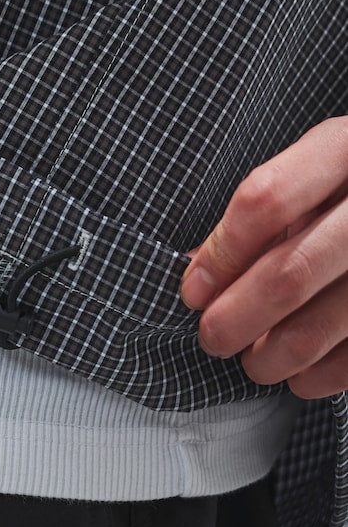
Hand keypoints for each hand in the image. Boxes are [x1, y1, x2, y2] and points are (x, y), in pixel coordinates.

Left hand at [180, 117, 347, 398]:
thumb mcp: (314, 173)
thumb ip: (260, 218)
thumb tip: (199, 278)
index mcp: (343, 150)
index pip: (267, 200)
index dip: (222, 253)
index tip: (194, 289)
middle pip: (290, 272)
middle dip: (235, 317)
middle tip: (211, 336)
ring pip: (320, 326)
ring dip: (271, 356)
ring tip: (252, 360)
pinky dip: (316, 376)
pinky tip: (299, 373)